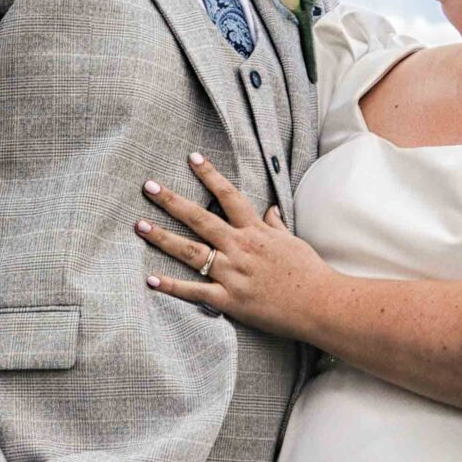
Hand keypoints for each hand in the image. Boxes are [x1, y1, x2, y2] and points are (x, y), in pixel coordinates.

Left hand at [139, 153, 339, 340]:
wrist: (321, 304)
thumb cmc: (310, 272)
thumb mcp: (293, 241)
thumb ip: (277, 224)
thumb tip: (270, 209)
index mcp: (255, 230)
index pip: (228, 195)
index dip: (209, 175)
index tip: (192, 157)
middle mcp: (240, 247)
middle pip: (200, 219)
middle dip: (172, 201)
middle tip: (148, 186)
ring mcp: (232, 273)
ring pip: (190, 251)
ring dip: (163, 237)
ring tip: (139, 225)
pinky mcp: (229, 299)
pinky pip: (195, 291)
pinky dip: (171, 286)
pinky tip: (150, 278)